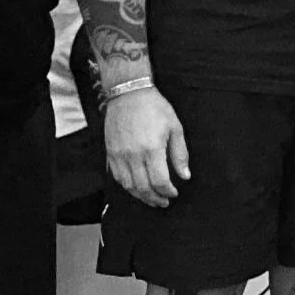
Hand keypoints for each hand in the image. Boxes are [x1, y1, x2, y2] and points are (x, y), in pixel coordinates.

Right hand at [104, 87, 189, 208]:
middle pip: (143, 187)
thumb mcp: (175, 127)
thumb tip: (184, 175)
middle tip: (164, 201)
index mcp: (152, 149)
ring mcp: (119, 155)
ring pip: (128, 186)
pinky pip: (117, 176)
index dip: (168, 191)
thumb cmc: (154, 108)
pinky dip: (127, 186)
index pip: (159, 181)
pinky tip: (136, 187)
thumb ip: (180, 154)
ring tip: (151, 198)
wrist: (128, 93)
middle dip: (155, 198)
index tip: (174, 193)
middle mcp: (133, 155)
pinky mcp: (110, 152)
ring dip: (140, 196)